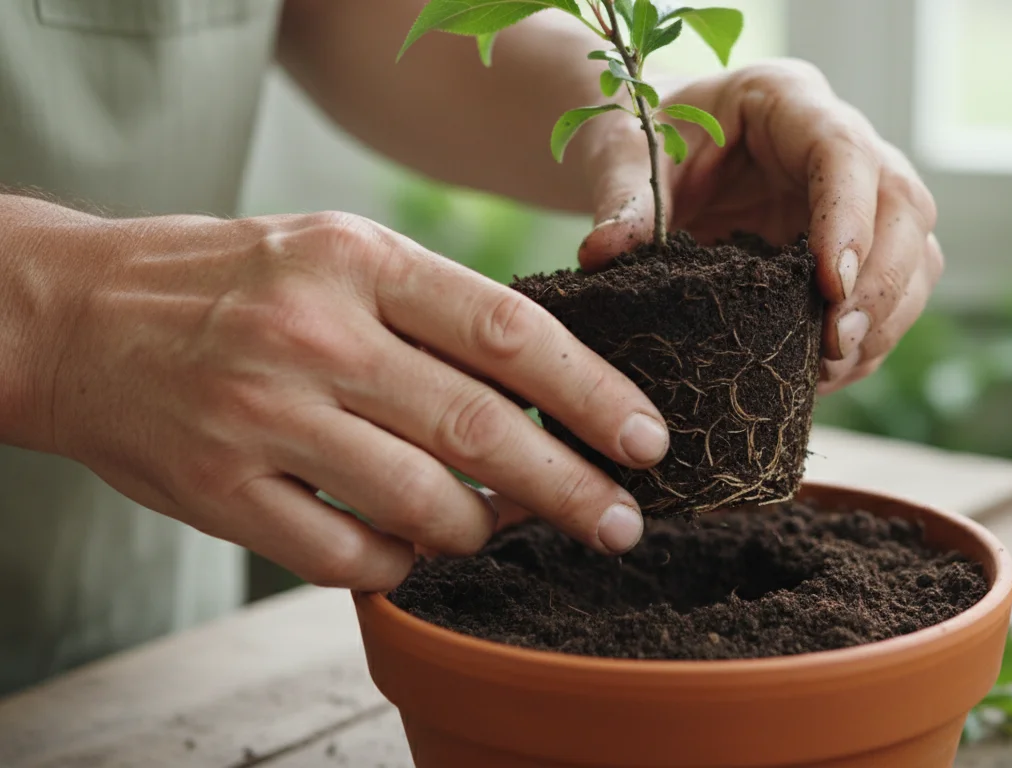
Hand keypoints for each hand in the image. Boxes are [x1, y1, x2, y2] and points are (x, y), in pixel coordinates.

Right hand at [32, 210, 667, 589]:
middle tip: (620, 521)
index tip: (645, 439)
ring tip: (505, 527)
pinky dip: (401, 563)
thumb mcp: (336, 253)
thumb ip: (435, 308)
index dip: (591, 393)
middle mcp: (314, 335)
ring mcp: (262, 417)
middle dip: (570, 488)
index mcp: (357, 261)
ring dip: (483, 530)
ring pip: (421, 504)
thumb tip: (551, 386)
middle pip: (479, 429)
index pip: (508, 331)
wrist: (76, 317)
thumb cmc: (233, 285)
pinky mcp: (221, 490)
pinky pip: (347, 554)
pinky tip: (417, 548)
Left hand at [575, 60, 941, 394]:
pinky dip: (869, 342)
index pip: (845, 152)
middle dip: (882, 283)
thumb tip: (606, 254)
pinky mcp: (857, 250)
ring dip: (885, 319)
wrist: (656, 154)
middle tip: (834, 342)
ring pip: (915, 256)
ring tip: (829, 368)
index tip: (830, 284)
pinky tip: (823, 374)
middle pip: (904, 207)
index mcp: (788, 101)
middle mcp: (843, 144)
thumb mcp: (622, 150)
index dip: (849, 219)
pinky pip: (893, 297)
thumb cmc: (644, 135)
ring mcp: (860, 200)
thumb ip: (622, 195)